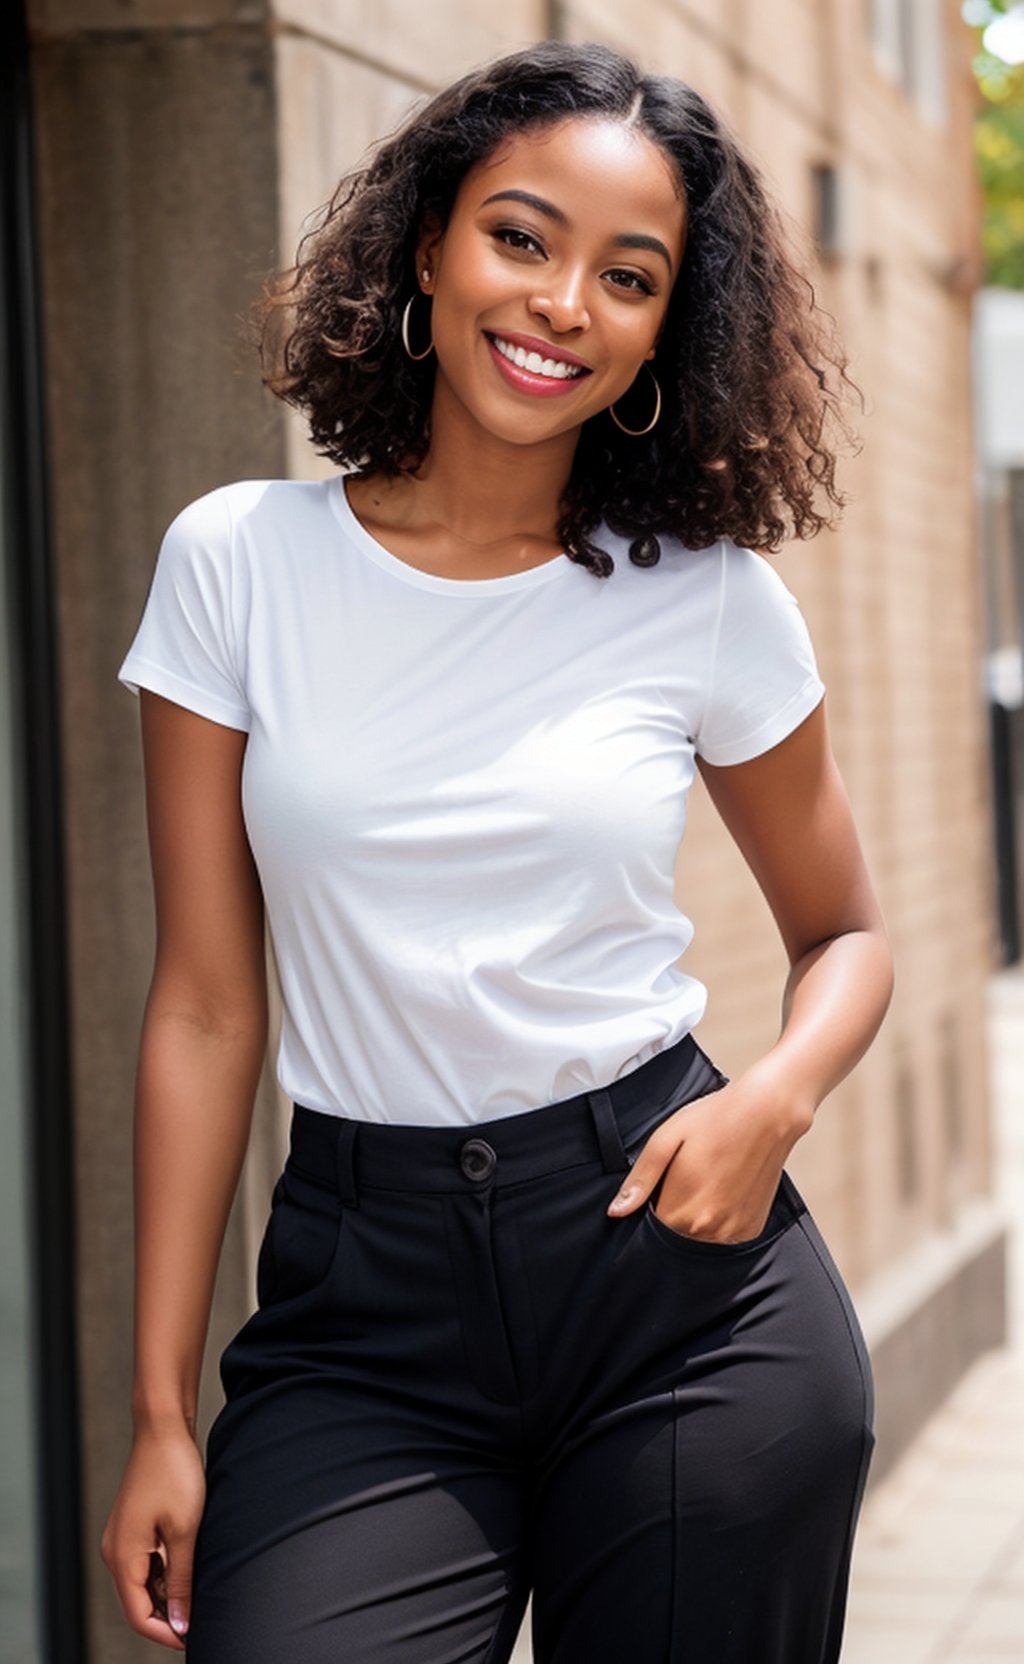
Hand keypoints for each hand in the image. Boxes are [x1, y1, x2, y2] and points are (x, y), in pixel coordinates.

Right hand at [100, 1421, 205, 1648]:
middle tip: (202, 1619)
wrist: (164, 1429)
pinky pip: (146, 1564)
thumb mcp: (184, 1532)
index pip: (138, 1615)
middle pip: (137, 1603)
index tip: (195, 1637)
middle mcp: (116, 1551)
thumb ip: (181, 1581)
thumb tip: (180, 1622)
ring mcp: (123, 1539)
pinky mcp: (134, 1527)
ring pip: (143, 1584)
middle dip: (167, 1616)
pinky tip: (189, 1569)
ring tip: (200, 1593)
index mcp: (122, 1556)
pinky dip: (165, 1573)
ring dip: (168, 1594)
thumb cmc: (174, 1473)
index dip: (166, 1633)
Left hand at [606, 1061, 812, 1242]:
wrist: (768, 1113)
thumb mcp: (666, 1140)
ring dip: (696, 1216)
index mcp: (681, 1213)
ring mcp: (733, 1232)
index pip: (650, 1229)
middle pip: (675, 1234)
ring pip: (699, 1236)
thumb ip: (641, 1180)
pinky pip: (723, 1234)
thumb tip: (616, 1211)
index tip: (662, 1184)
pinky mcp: (751, 1229)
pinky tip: (724, 1187)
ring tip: (707, 1178)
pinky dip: (718, 1217)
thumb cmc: (717, 1120)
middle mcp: (709, 1231)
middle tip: (686, 1175)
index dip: (651, 1206)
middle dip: (673, 1211)